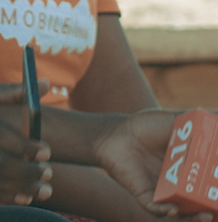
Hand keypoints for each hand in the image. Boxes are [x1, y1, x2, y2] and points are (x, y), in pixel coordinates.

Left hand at [94, 109, 212, 221]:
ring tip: (208, 216)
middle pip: (200, 203)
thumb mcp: (175, 121)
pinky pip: (157, 210)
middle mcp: (178, 186)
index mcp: (189, 169)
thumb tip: (217, 114)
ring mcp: (162, 193)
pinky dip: (166, 211)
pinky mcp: (145, 196)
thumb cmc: (145, 126)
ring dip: (196, 218)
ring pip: (183, 213)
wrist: (116, 132)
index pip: (209, 184)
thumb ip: (198, 121)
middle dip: (213, 209)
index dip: (217, 189)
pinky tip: (173, 209)